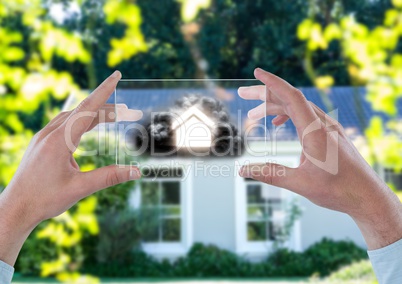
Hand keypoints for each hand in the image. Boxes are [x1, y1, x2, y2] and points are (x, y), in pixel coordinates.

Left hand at [0, 71, 141, 265]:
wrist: (15, 208)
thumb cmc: (44, 199)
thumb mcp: (80, 188)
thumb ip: (110, 177)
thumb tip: (136, 172)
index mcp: (59, 140)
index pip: (87, 109)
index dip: (104, 91)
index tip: (117, 75)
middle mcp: (50, 133)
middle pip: (83, 111)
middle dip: (108, 109)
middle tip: (130, 112)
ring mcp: (43, 137)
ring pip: (73, 116)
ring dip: (94, 114)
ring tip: (114, 117)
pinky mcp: (41, 143)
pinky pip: (64, 124)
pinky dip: (81, 121)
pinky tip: (87, 127)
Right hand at [238, 68, 401, 249]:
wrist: (368, 196)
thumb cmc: (338, 190)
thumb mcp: (300, 184)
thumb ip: (270, 174)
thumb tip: (242, 170)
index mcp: (315, 132)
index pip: (292, 97)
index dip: (273, 83)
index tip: (257, 72)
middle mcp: (323, 124)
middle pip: (291, 99)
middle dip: (265, 94)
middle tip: (242, 94)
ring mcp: (328, 128)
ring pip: (298, 107)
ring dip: (275, 107)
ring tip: (254, 115)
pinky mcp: (330, 134)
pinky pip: (306, 116)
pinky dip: (289, 115)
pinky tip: (278, 124)